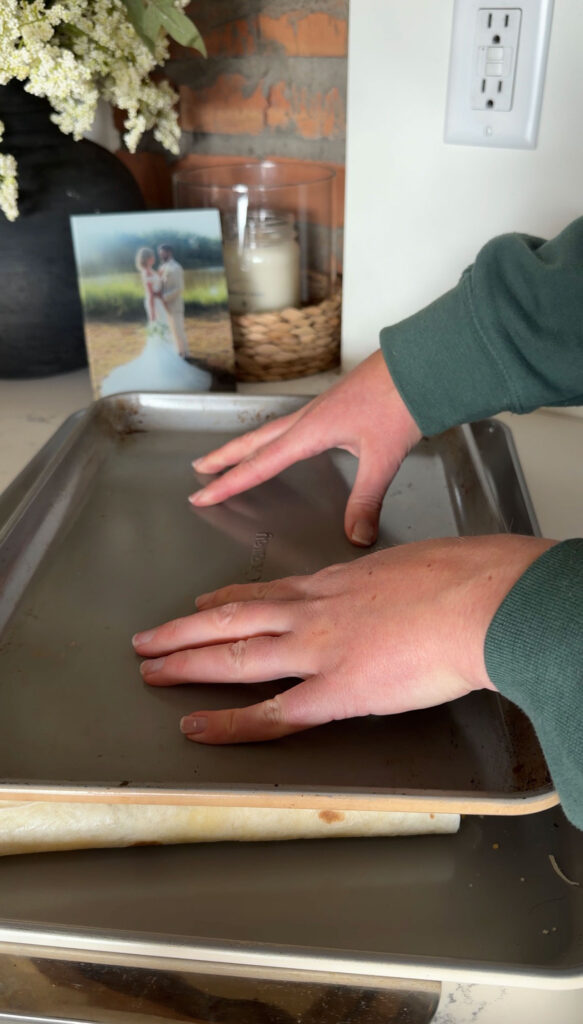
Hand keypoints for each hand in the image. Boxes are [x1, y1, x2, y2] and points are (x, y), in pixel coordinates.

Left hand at [133, 534, 553, 744]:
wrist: (481, 599)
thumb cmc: (467, 577)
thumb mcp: (422, 564)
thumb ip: (401, 581)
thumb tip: (410, 587)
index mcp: (341, 581)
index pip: (273, 590)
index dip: (233, 597)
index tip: (207, 601)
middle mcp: (317, 610)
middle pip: (237, 618)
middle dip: (188, 628)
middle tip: (151, 636)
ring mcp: (320, 649)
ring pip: (237, 655)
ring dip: (188, 662)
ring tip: (150, 668)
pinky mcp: (336, 691)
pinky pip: (272, 713)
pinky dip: (230, 724)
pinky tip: (197, 729)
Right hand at [190, 350, 421, 545]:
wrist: (419, 366)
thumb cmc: (399, 403)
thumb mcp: (382, 459)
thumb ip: (366, 500)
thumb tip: (356, 536)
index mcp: (310, 432)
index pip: (260, 464)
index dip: (229, 482)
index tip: (202, 493)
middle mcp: (307, 419)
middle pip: (254, 441)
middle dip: (224, 458)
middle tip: (199, 470)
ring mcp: (319, 409)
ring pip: (270, 431)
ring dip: (246, 445)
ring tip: (229, 456)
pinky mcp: (333, 405)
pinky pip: (290, 424)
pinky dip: (273, 437)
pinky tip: (284, 442)